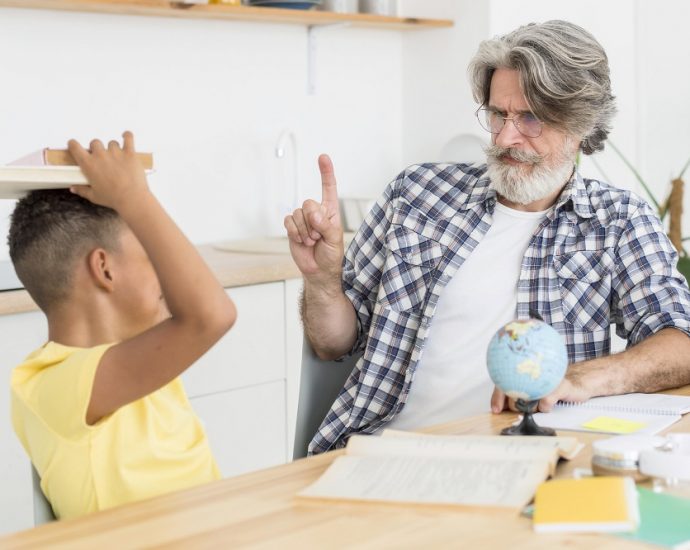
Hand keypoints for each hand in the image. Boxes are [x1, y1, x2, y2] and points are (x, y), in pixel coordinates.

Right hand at [67, 131, 148, 211]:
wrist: (132, 199)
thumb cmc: (113, 198)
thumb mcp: (94, 196)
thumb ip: (82, 190)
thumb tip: (73, 188)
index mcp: (88, 164)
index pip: (75, 146)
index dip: (73, 144)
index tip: (75, 145)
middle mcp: (100, 155)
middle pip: (95, 142)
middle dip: (97, 149)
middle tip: (102, 158)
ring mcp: (115, 152)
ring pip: (112, 143)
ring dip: (113, 148)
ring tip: (118, 158)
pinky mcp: (129, 153)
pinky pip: (128, 137)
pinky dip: (127, 135)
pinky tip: (126, 136)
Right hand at [284, 154, 343, 283]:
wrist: (319, 271)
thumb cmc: (331, 255)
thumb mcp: (334, 239)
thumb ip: (325, 225)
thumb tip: (312, 214)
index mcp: (330, 211)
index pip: (328, 188)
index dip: (326, 172)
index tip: (323, 157)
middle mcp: (316, 212)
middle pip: (308, 203)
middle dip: (313, 222)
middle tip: (319, 237)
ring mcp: (303, 219)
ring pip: (298, 214)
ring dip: (305, 231)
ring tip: (312, 242)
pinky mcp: (292, 227)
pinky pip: (288, 221)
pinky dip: (294, 232)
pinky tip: (301, 240)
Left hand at [491, 376, 592, 414]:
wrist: (577, 382)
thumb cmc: (551, 387)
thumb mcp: (532, 392)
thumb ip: (514, 397)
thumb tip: (498, 408)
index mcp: (522, 376)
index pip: (503, 386)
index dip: (497, 398)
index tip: (496, 410)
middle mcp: (531, 376)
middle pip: (514, 400)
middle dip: (520, 408)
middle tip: (530, 404)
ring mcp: (545, 381)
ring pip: (529, 404)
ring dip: (535, 408)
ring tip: (541, 401)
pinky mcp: (559, 387)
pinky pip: (545, 403)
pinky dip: (546, 407)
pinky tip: (550, 403)